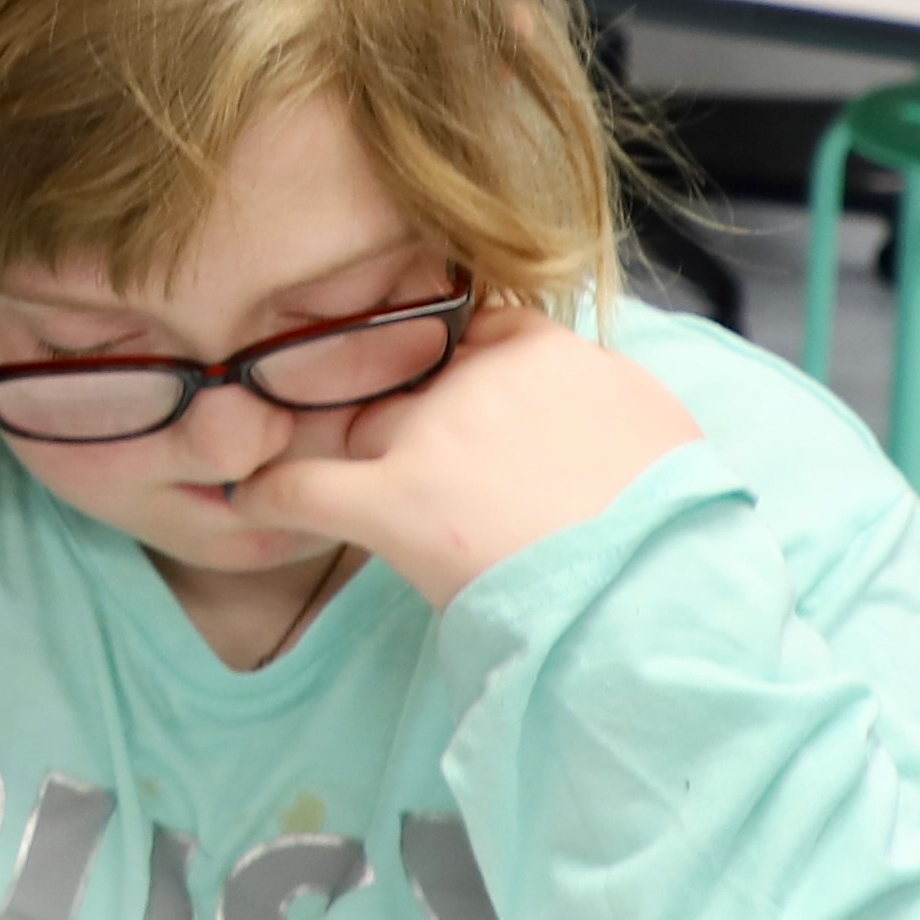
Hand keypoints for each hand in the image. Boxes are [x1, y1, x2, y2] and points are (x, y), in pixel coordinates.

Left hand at [236, 298, 697, 608]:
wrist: (659, 592)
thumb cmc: (672, 524)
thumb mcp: (656, 425)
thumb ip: (602, 391)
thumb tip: (588, 393)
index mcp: (548, 351)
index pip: (473, 327)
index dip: (449, 359)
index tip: (437, 380)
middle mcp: (481, 379)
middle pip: (408, 378)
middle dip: (398, 411)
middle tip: (396, 449)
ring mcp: (434, 436)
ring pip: (359, 427)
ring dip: (343, 451)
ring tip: (314, 467)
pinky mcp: (397, 504)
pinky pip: (305, 486)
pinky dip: (271, 493)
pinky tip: (247, 499)